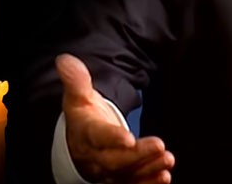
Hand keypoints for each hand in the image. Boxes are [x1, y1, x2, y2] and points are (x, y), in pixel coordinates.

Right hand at [56, 53, 175, 183]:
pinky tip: (164, 177)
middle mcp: (96, 156)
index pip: (98, 137)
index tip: (129, 137)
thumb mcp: (78, 97)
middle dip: (137, 156)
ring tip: (167, 161)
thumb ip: (76, 80)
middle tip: (160, 146)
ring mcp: (107, 171)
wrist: (77, 143)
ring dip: (147, 170)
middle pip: (115, 161)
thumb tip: (65, 60)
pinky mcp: (118, 179)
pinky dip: (147, 183)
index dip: (112, 138)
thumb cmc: (83, 117)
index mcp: (86, 133)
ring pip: (126, 175)